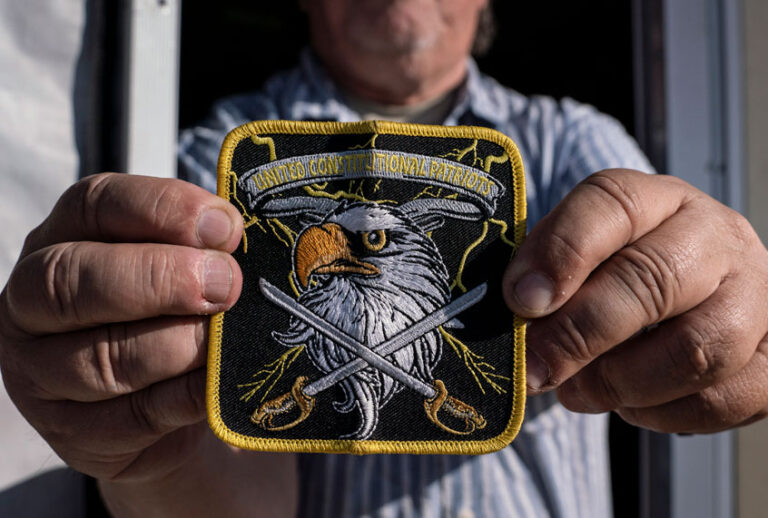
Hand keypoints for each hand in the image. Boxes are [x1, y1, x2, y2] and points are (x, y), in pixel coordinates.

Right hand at [0, 174, 295, 516]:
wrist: (168, 406)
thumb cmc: (174, 315)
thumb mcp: (180, 268)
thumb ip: (199, 249)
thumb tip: (233, 236)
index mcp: (63, 239)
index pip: (94, 205)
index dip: (162, 210)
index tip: (224, 227)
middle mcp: (34, 302)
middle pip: (75, 280)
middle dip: (161, 278)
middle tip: (226, 284)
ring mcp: (41, 373)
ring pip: (102, 357)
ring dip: (177, 345)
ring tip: (222, 340)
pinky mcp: (70, 433)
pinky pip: (131, 417)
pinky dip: (183, 398)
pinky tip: (213, 384)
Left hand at [503, 169, 767, 433]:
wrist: (695, 289)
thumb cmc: (621, 271)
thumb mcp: (580, 253)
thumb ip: (548, 271)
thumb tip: (518, 310)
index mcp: (657, 200)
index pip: (614, 203)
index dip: (563, 252)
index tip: (522, 300)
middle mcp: (715, 236)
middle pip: (653, 279)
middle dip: (581, 333)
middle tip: (537, 366)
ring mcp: (755, 294)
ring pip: (697, 347)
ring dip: (622, 381)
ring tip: (578, 389)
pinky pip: (722, 398)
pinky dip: (662, 413)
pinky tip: (628, 403)